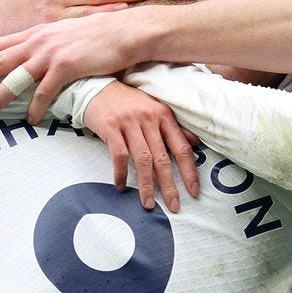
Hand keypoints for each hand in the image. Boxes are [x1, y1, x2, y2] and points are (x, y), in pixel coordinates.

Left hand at [0, 9, 143, 121]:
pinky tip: (30, 120)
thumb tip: (39, 60)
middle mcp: (39, 41)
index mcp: (37, 32)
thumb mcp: (69, 35)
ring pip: (15, 79)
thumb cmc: (102, 35)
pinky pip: (45, 92)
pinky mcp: (67, 66)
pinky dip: (36, 107)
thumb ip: (50, 45)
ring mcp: (52, 53)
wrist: (128, 31)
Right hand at [83, 82, 200, 212]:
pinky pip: (119, 155)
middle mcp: (149, 118)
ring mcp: (130, 123)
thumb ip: (173, 127)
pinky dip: (121, 173)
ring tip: (149, 204)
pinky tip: (121, 186)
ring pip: (142, 160)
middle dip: (169, 186)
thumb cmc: (128, 101)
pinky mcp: (111, 127)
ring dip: (146, 185)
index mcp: (164, 115)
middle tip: (174, 206)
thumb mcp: (154, 109)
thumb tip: (194, 143)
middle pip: (163, 158)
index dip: (189, 172)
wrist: (97, 86)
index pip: (182, 148)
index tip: (194, 191)